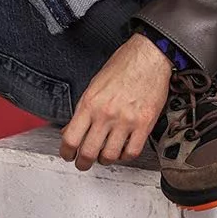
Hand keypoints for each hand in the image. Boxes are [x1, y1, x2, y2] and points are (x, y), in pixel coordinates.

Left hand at [59, 32, 172, 169]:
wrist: (149, 55)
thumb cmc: (124, 65)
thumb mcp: (95, 84)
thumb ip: (83, 109)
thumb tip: (71, 129)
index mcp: (90, 102)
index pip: (70, 138)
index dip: (67, 152)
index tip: (69, 155)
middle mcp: (106, 113)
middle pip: (88, 153)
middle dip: (83, 162)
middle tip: (84, 162)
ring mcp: (126, 120)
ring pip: (109, 156)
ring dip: (105, 159)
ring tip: (105, 154)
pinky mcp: (144, 124)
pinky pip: (131, 152)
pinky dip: (125, 155)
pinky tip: (124, 148)